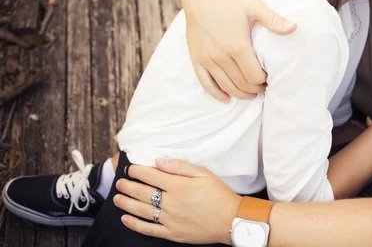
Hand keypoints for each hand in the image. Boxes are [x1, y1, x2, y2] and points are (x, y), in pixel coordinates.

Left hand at [114, 159, 241, 244]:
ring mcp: (170, 220)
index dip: (138, 171)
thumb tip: (159, 161)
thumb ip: (181, 166)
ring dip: (127, 203)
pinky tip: (126, 219)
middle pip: (143, 192)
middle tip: (120, 182)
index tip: (131, 168)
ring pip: (142, 210)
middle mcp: (171, 203)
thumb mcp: (204, 174)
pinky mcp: (172, 233)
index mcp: (179, 186)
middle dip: (128, 186)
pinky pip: (149, 229)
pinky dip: (135, 224)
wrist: (231, 220)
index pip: (151, 176)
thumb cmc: (220, 194)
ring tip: (117, 198)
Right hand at [181, 0, 296, 102]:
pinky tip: (226, 98)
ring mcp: (207, 59)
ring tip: (252, 93)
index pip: (254, 76)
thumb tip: (294, 27)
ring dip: (240, 93)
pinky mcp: (197, 58)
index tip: (271, 77)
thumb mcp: (255, 6)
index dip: (265, 81)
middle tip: (264, 87)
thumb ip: (274, 20)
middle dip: (255, 89)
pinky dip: (217, 93)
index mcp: (237, 45)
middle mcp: (220, 56)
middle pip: (242, 84)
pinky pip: (206, 83)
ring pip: (226, 86)